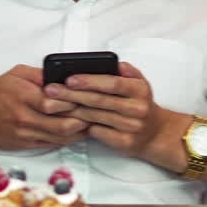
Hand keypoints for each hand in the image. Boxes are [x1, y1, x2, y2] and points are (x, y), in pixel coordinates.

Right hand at [0, 65, 88, 150]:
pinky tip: (79, 131)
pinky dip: (69, 138)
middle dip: (82, 117)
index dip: (73, 100)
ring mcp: (27, 133)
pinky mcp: (28, 144)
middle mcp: (25, 117)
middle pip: (62, 123)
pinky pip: (54, 144)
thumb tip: (61, 75)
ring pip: (61, 136)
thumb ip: (39, 74)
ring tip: (93, 121)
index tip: (87, 95)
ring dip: (80, 130)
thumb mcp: (15, 74)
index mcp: (23, 96)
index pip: (54, 101)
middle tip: (96, 111)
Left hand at [45, 62, 168, 157]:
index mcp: (140, 90)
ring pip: (95, 116)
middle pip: (99, 100)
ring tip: (53, 103)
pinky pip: (97, 132)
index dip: (89, 81)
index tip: (69, 79)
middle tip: (51, 90)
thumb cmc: (140, 104)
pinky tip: (67, 119)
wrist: (155, 133)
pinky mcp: (124, 143)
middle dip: (72, 94)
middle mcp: (137, 108)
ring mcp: (131, 127)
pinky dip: (81, 125)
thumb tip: (115, 63)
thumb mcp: (140, 84)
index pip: (112, 83)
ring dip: (71, 109)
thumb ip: (127, 71)